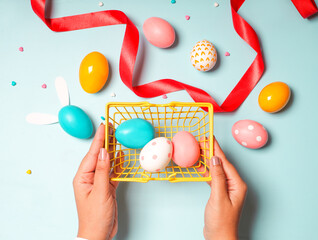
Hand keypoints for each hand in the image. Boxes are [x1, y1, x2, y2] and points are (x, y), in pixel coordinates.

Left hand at [73, 123, 122, 239]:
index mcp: (82, 177)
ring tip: (117, 138)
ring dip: (112, 151)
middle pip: (98, 156)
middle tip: (111, 127)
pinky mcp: (106, 187)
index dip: (99, 139)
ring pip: (106, 162)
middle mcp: (89, 178)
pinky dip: (117, 164)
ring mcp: (98, 182)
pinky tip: (121, 157)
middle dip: (105, 141)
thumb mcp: (100, 192)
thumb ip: (103, 171)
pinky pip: (111, 172)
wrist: (99, 234)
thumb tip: (104, 152)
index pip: (92, 154)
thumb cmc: (95, 217)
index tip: (104, 126)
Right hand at [200, 137, 246, 239]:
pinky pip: (213, 177)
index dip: (216, 149)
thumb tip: (215, 160)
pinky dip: (207, 171)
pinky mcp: (220, 193)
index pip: (225, 162)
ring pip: (217, 169)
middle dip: (212, 151)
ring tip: (200, 149)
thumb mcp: (218, 197)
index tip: (210, 138)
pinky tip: (201, 166)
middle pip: (221, 164)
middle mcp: (234, 185)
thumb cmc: (221, 221)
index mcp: (237, 184)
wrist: (219, 237)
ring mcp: (227, 189)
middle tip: (202, 140)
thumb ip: (217, 177)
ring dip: (208, 160)